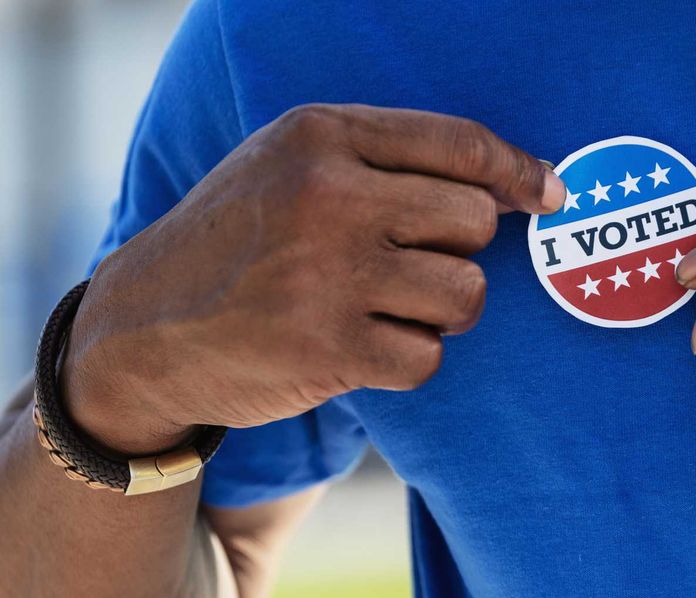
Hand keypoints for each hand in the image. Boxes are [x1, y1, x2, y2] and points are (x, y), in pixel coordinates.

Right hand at [62, 103, 564, 454]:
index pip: (462, 146)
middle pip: (475, 223)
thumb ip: (391, 161)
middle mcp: (328, 195)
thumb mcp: (293, 166)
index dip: (520, 173)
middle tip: (403, 266)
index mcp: (322, 135)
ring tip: (380, 307)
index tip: (548, 194)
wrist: (144, 328)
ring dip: (439, 312)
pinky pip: (430, 357)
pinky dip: (406, 360)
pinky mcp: (330, 346)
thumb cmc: (242, 240)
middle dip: (455, 252)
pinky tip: (358, 347)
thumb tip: (528, 188)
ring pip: (466, 294)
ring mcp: (329, 272)